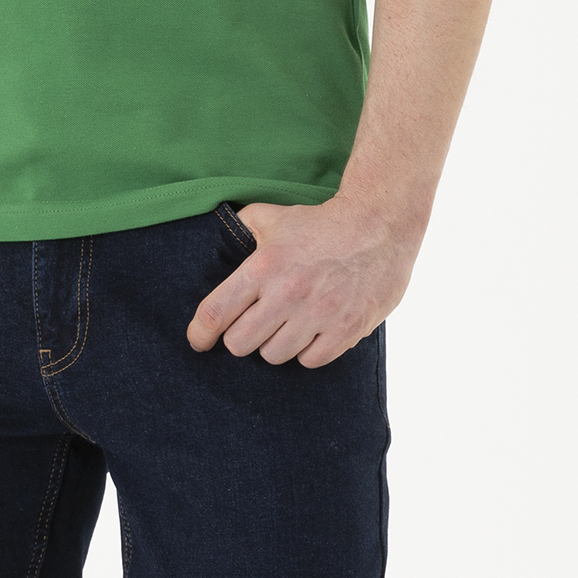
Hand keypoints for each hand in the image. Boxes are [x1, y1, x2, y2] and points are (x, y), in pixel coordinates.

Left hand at [186, 198, 419, 367]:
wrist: (380, 225)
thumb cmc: (322, 223)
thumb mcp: (273, 217)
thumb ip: (241, 227)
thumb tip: (217, 235)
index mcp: (263, 267)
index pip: (216, 313)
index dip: (199, 334)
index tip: (198, 340)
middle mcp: (287, 294)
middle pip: (240, 344)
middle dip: (240, 338)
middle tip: (253, 326)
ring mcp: (318, 315)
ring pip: (274, 356)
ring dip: (275, 345)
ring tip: (286, 326)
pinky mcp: (346, 329)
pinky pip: (310, 361)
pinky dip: (307, 351)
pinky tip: (312, 333)